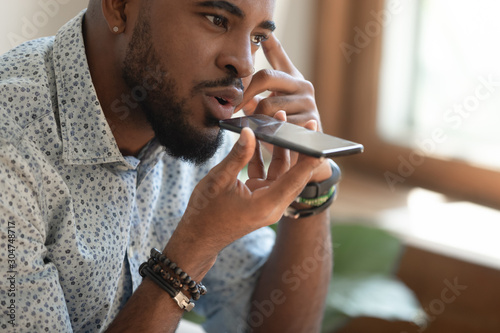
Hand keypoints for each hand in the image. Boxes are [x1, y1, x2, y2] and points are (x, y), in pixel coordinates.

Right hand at [165, 127, 322, 278]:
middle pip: (294, 174)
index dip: (309, 159)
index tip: (320, 141)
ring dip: (281, 149)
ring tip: (281, 123)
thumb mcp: (218, 180)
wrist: (198, 236)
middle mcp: (272, 205)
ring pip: (283, 172)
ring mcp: (268, 202)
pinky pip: (269, 175)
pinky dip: (265, 158)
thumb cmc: (205, 212)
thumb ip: (237, 156)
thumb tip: (249, 132)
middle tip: (308, 123)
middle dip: (300, 148)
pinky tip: (258, 139)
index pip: (295, 179)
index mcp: (266, 205)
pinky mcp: (261, 198)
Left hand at [238, 34, 331, 182]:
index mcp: (292, 78)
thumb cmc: (284, 127)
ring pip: (268, 105)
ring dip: (255, 117)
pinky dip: (268, 131)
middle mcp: (303, 85)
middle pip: (266, 77)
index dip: (269, 42)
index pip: (279, 55)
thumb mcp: (270, 109)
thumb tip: (235, 86)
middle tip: (233, 106)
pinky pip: (279, 124)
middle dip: (245, 92)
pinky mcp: (311, 121)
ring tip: (254, 126)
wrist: (308, 153)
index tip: (262, 31)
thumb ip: (254, 96)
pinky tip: (268, 136)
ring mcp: (308, 102)